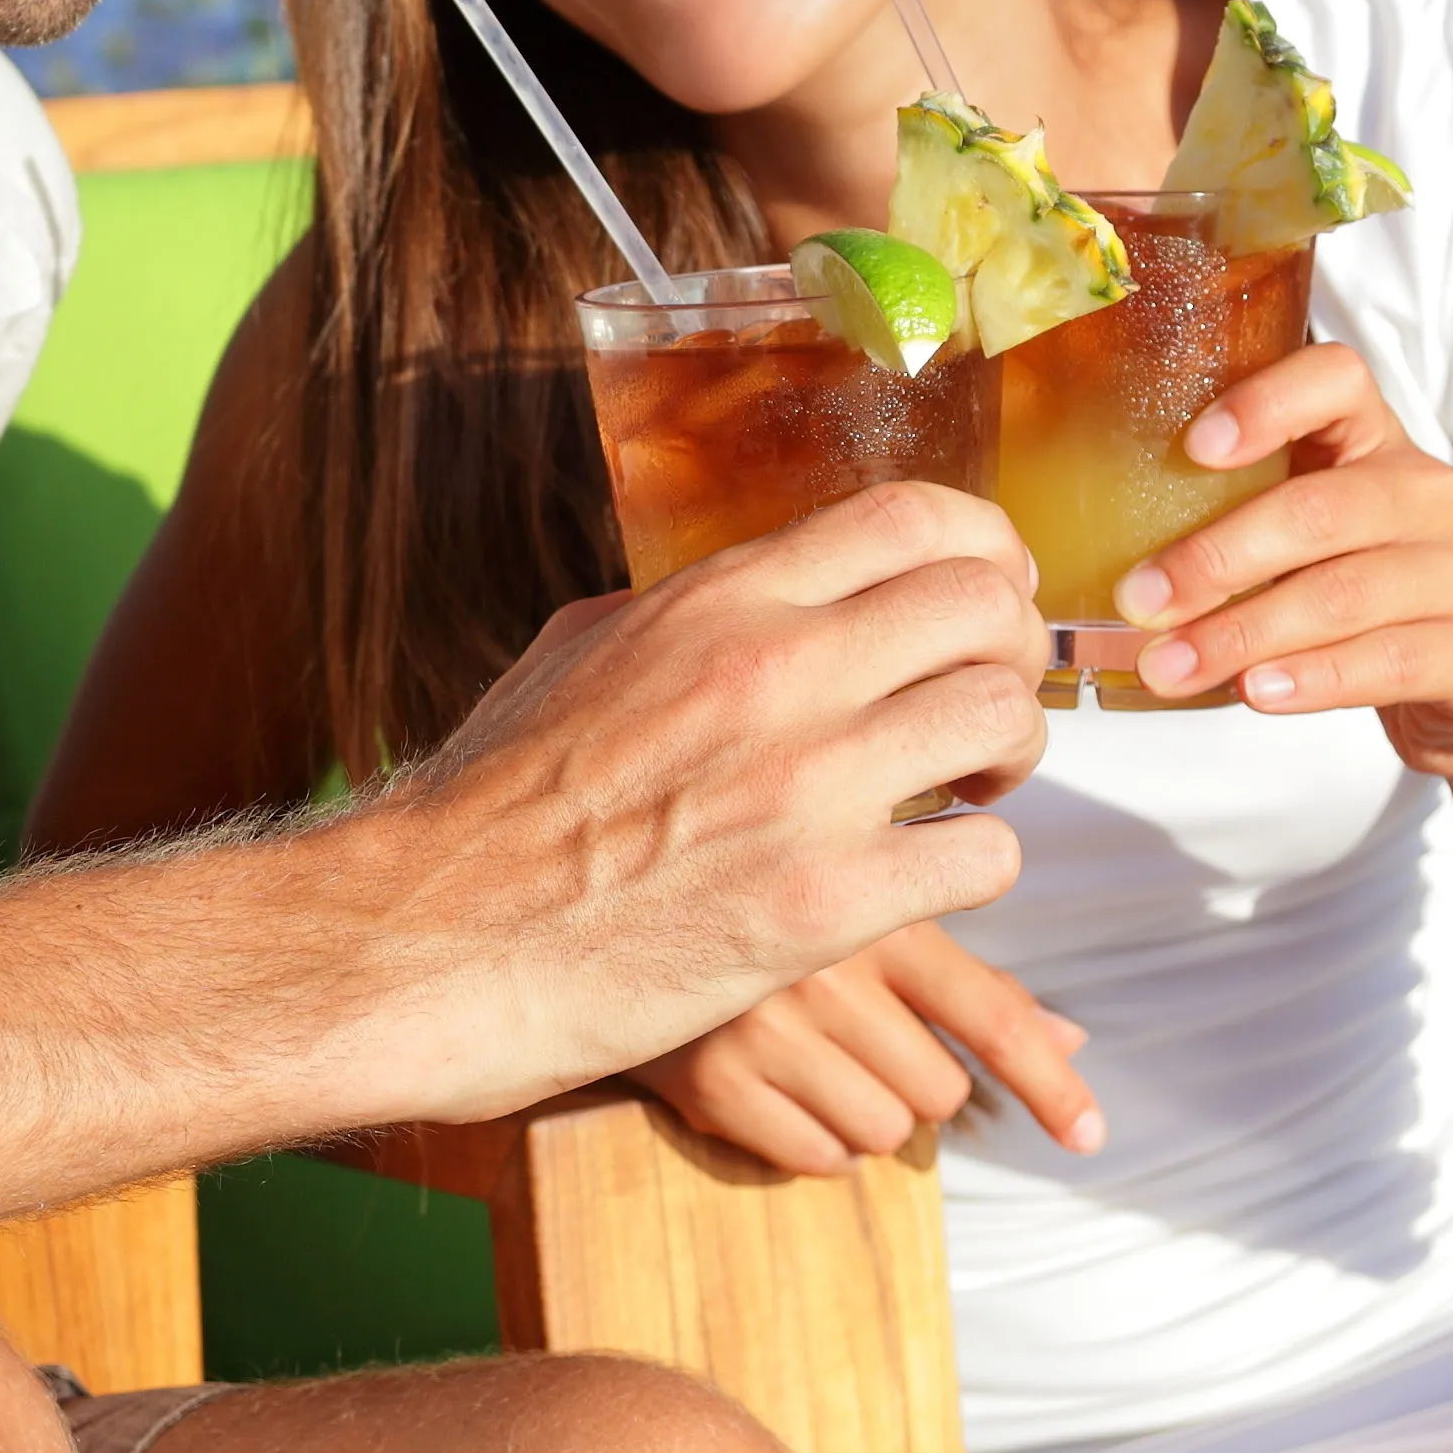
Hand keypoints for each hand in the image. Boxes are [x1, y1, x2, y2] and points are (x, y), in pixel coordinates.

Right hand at [375, 481, 1048, 1122]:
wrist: (439, 936)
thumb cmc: (494, 805)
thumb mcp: (579, 652)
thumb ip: (684, 613)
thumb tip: (750, 596)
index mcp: (720, 601)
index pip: (911, 516)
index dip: (984, 547)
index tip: (990, 591)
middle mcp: (776, 670)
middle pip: (983, 604)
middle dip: (1013, 651)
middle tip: (984, 705)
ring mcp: (806, 785)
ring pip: (1002, 718)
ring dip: (1010, 758)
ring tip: (966, 793)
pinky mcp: (822, 903)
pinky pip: (981, 857)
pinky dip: (976, 865)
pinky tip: (926, 877)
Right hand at [636, 921, 1103, 1176]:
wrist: (592, 905)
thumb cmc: (755, 902)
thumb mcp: (860, 910)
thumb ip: (963, 973)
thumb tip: (1070, 1039)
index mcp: (873, 908)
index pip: (992, 1013)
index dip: (1052, 1084)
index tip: (1092, 1138)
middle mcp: (824, 967)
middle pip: (941, 1092)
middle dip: (918, 1080)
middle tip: (861, 1035)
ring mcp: (763, 1030)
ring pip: (885, 1133)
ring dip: (866, 1113)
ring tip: (813, 1055)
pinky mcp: (712, 1085)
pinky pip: (817, 1159)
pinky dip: (815, 1141)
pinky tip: (778, 1088)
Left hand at [1107, 341, 1452, 778]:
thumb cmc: (1358, 587)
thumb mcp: (1307, 529)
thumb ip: (1232, 511)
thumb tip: (1088, 536)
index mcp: (1374, 439)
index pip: (1337, 380)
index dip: (1267, 404)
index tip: (1193, 447)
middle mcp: (1426, 491)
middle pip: (1321, 508)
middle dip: (1217, 558)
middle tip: (1140, 602)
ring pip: (1344, 594)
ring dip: (1243, 634)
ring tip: (1170, 666)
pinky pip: (1389, 660)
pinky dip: (1313, 678)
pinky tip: (1255, 692)